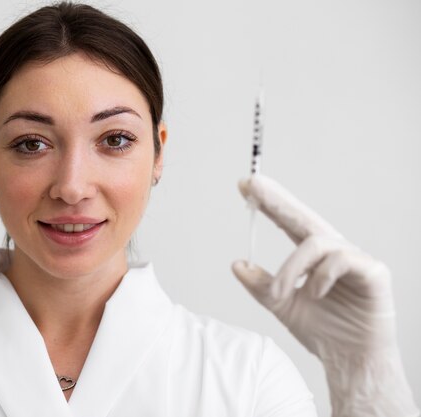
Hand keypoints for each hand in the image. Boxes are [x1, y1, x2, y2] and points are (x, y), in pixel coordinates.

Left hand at [231, 175, 418, 416]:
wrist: (349, 360)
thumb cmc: (321, 331)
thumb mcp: (281, 305)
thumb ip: (261, 285)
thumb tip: (237, 263)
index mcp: (312, 256)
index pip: (288, 222)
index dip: (268, 203)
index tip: (245, 186)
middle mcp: (333, 250)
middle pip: (303, 216)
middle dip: (276, 199)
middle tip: (252, 184)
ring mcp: (355, 258)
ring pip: (315, 243)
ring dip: (290, 268)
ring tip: (280, 294)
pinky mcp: (373, 271)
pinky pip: (342, 259)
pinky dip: (320, 276)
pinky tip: (314, 293)